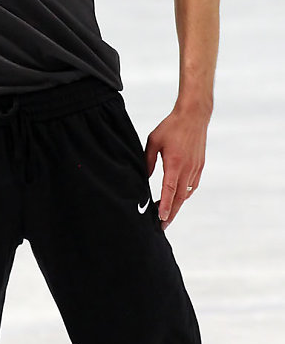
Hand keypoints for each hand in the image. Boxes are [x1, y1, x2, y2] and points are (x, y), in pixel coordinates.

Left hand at [145, 107, 208, 229]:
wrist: (193, 116)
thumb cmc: (171, 127)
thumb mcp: (154, 141)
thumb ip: (148, 160)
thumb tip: (144, 176)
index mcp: (174, 163)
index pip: (169, 189)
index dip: (165, 205)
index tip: (161, 218)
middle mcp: (187, 169)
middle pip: (179, 198)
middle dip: (170, 213)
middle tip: (162, 226)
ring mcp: (195, 169)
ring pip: (186, 193)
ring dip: (176, 204)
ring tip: (166, 212)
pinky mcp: (200, 167)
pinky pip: (192, 186)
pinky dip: (184, 194)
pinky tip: (177, 196)